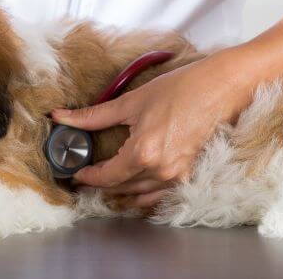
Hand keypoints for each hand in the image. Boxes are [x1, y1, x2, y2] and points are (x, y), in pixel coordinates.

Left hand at [52, 50, 256, 208]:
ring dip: (119, 191)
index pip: (106, 177)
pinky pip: (158, 195)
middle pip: (120, 189)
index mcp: (143, 154)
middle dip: (99, 185)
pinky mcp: (188, 175)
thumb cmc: (181, 89)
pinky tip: (132, 186)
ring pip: (139, 195)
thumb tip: (62, 117)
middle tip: (84, 177)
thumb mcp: (131, 101)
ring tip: (104, 181)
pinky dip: (142, 194)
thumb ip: (93, 116)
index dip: (86, 177)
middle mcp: (160, 171)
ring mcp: (177, 176)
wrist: (220, 88)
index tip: (75, 173)